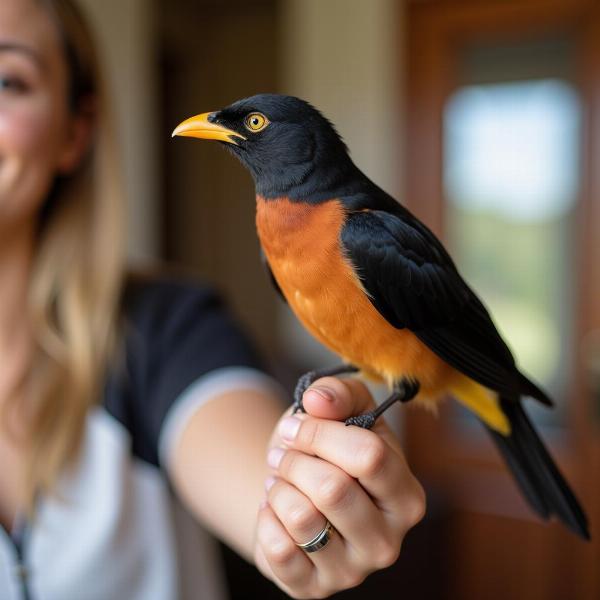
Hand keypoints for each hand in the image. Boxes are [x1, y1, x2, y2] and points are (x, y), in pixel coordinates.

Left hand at [254, 377, 425, 597]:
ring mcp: (352, 571)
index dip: (321, 433)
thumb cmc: (329, 453)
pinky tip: (274, 510)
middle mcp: (388, 541)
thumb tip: (317, 401)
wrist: (301, 496)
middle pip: (332, 488)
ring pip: (302, 518)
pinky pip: (278, 550)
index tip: (297, 426)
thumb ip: (338, 393)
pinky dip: (265, 519)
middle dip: (295, 461)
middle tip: (284, 454)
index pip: (369, 456)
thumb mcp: (342, 412)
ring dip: (278, 488)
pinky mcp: (313, 588)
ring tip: (280, 481)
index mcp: (406, 495)